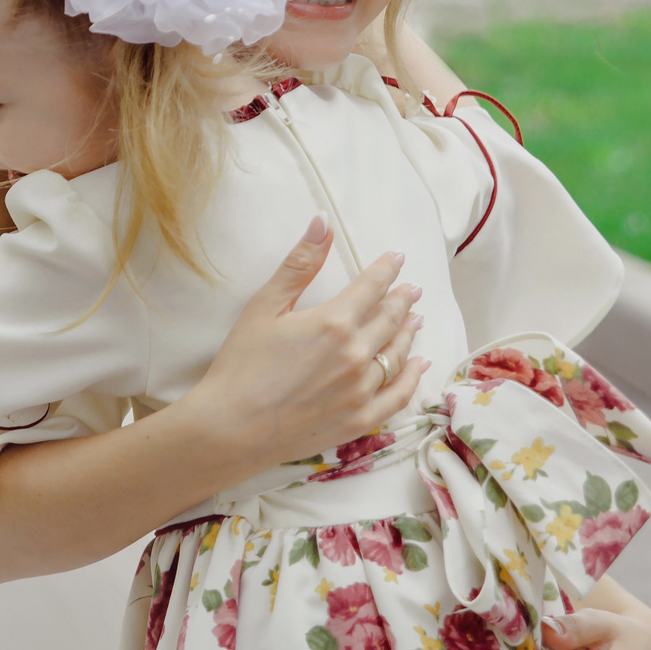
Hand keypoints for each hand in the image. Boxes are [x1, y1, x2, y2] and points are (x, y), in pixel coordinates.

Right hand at [179, 218, 426, 473]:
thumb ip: (298, 264)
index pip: (371, 287)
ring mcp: (362, 389)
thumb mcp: (264, 306)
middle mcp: (356, 354)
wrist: (231, 428)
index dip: (386, 270)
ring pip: (397, 354)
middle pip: (389, 318)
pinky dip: (412, 377)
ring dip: (408, 332)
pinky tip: (418, 364)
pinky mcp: (360, 419)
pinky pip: (398, 395)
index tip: (396, 259)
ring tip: (415, 319)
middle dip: (402, 299)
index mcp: (334, 322)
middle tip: (411, 289)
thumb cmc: (241, 364)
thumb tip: (323, 222)